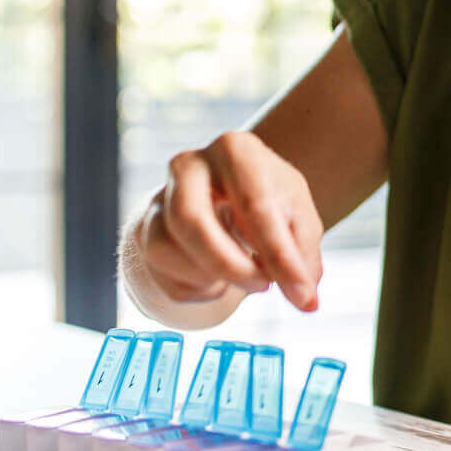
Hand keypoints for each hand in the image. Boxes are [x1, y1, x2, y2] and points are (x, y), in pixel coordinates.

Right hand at [132, 130, 323, 311]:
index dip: (280, 257)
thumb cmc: (267, 201)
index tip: (303, 295)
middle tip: (263, 287)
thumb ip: (303, 255)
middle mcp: (188, 166)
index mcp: (234, 150)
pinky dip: (199, 288)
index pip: (254, 205)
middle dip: (230, 265)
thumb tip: (306, 300)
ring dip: (212, 277)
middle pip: (190, 220)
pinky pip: (164, 275)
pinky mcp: (144, 232)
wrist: (228, 195)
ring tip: (246, 276)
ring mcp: (159, 199)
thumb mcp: (298, 217)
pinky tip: (220, 277)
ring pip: (167, 250)